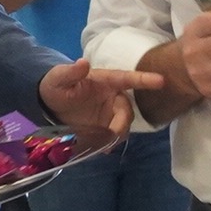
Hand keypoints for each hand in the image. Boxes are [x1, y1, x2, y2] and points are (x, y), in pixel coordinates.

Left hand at [37, 57, 163, 145]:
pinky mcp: (106, 127)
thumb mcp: (58, 78)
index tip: (161, 81)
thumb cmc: (56, 85)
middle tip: (112, 133)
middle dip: (122, 122)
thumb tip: (83, 63)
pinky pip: (114, 136)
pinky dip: (110, 143)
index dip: (144, 80)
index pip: (128, 79)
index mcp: (106, 80)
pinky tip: (102, 148)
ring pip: (123, 124)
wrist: (49, 105)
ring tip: (104, 145)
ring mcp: (111, 113)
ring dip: (116, 135)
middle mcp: (113, 96)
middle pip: (127, 109)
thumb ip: (70, 72)